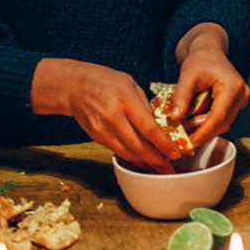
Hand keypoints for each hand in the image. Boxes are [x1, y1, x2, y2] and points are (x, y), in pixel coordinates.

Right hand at [31, 58, 179, 173]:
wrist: (75, 86)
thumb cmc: (107, 81)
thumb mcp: (131, 85)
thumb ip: (145, 106)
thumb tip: (162, 127)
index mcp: (125, 100)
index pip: (148, 127)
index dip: (163, 144)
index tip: (175, 152)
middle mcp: (113, 116)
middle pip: (138, 145)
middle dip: (157, 160)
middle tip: (170, 168)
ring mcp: (102, 129)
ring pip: (127, 152)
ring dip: (145, 163)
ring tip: (159, 168)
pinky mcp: (96, 136)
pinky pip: (117, 151)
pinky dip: (131, 158)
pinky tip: (142, 160)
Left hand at [174, 42, 249, 147]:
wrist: (208, 51)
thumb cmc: (201, 58)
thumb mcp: (187, 75)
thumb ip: (182, 96)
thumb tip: (175, 118)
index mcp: (233, 86)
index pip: (219, 116)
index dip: (204, 132)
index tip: (189, 143)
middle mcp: (242, 95)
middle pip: (222, 123)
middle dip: (202, 132)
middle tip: (182, 139)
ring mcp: (241, 100)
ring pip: (222, 124)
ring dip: (204, 129)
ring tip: (185, 129)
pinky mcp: (236, 104)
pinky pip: (222, 119)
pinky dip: (207, 123)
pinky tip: (193, 122)